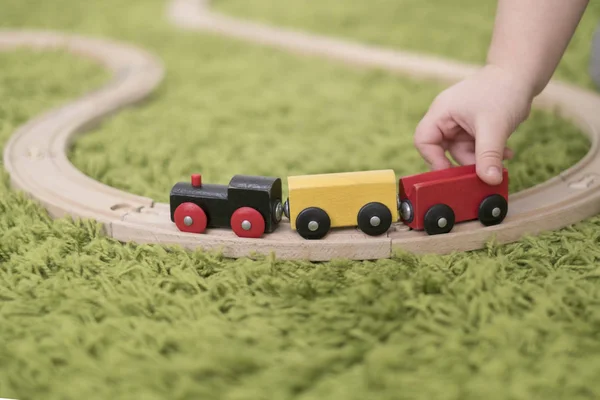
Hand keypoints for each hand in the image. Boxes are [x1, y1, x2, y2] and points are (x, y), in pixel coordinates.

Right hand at [414, 64, 533, 184]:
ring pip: (461, 151)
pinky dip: (488, 153)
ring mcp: (460, 122)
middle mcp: (447, 118)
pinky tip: (506, 153)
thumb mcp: (494, 127)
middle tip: (482, 171)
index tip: (451, 174)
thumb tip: (490, 180)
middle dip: (463, 162)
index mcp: (441, 112)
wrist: (522, 74)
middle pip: (443, 150)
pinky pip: (475, 146)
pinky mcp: (473, 126)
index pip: (423, 140)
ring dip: (480, 159)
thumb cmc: (504, 91)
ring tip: (502, 159)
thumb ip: (489, 155)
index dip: (433, 159)